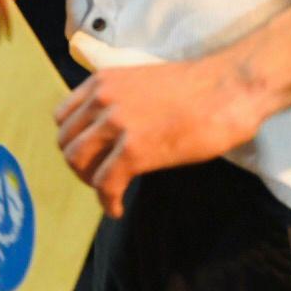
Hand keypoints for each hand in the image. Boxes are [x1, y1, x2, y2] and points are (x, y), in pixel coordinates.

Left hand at [55, 54, 269, 217]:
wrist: (227, 89)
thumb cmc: (195, 88)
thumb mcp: (141, 82)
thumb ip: (119, 100)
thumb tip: (111, 127)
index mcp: (102, 82)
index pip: (63, 117)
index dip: (72, 140)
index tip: (88, 153)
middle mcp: (102, 100)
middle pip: (66, 141)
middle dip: (79, 164)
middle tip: (98, 177)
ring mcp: (116, 125)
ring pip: (78, 162)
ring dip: (89, 182)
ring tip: (108, 192)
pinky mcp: (134, 151)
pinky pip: (105, 184)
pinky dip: (107, 202)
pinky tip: (117, 208)